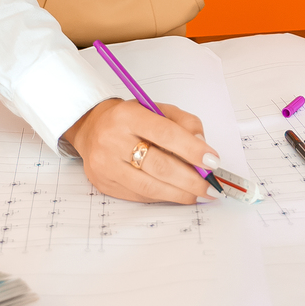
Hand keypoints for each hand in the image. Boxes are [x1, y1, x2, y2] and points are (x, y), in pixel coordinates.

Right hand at [61, 98, 220, 203]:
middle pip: (158, 165)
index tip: (213, 160)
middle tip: (210, 186)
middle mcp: (112, 140)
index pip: (164, 133)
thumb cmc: (130, 119)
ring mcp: (105, 165)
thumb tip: (202, 147)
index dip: (191, 149)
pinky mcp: (103, 184)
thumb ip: (183, 123)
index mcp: (127, 116)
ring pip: (149, 186)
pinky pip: (140, 195)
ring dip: (180, 193)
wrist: (91, 128)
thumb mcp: (157, 109)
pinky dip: (163, 196)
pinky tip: (177, 194)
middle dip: (190, 179)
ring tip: (198, 194)